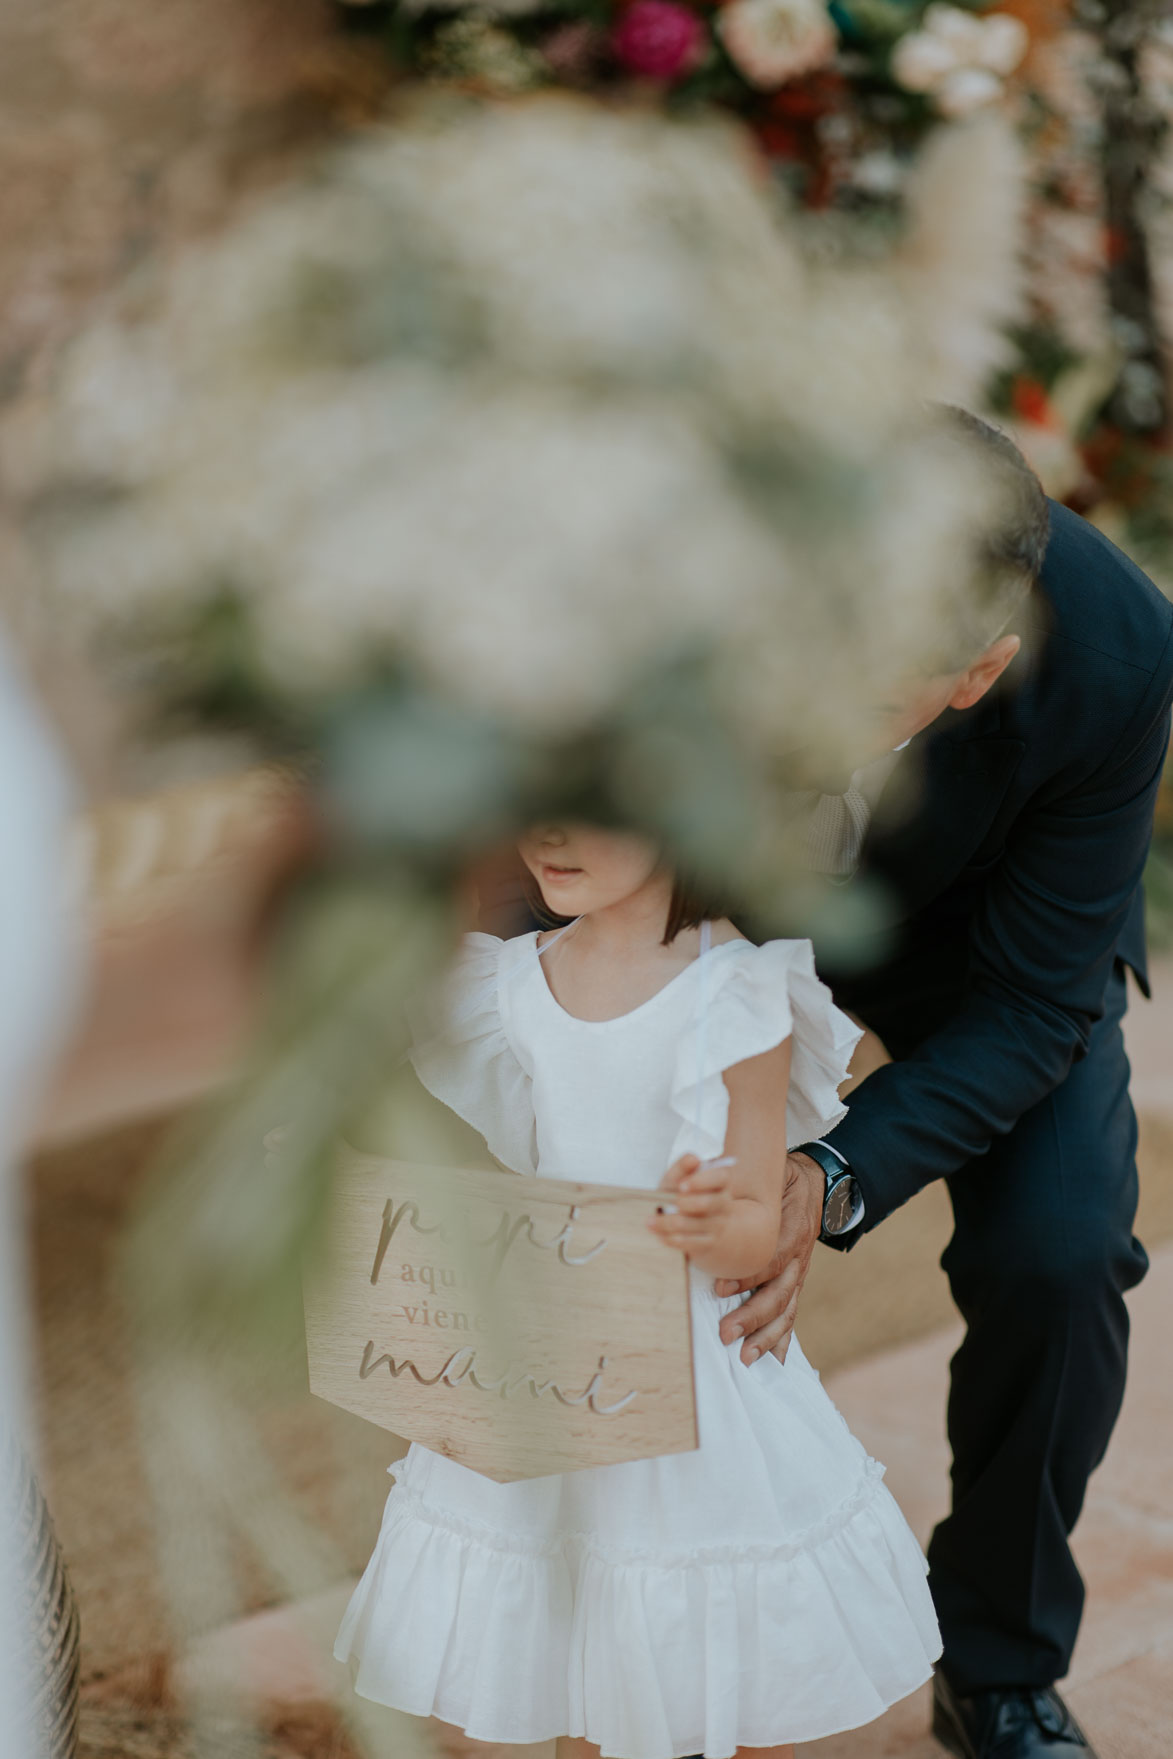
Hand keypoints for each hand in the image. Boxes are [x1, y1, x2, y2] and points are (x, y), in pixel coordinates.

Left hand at [647, 1153, 734, 1256]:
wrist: (691, 1220)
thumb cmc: (682, 1192)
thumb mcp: (678, 1177)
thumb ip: (682, 1166)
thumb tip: (693, 1158)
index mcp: (720, 1182)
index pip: (721, 1177)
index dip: (702, 1181)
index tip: (682, 1185)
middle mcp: (723, 1203)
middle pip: (709, 1203)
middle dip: (686, 1203)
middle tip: (668, 1203)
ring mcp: (718, 1224)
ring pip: (696, 1225)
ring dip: (669, 1223)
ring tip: (650, 1221)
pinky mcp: (709, 1242)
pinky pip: (692, 1243)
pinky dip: (673, 1238)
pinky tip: (659, 1234)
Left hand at [714, 1152, 822, 1365]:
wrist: (817, 1185)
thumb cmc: (783, 1180)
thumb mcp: (772, 1174)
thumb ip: (747, 1183)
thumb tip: (706, 1179)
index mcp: (792, 1229)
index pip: (772, 1258)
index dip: (748, 1276)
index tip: (720, 1288)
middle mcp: (798, 1257)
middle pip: (778, 1293)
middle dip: (751, 1316)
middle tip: (724, 1332)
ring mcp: (799, 1274)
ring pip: (785, 1311)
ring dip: (765, 1336)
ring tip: (744, 1357)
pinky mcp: (796, 1284)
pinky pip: (791, 1316)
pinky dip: (782, 1342)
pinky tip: (772, 1365)